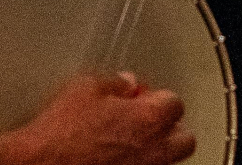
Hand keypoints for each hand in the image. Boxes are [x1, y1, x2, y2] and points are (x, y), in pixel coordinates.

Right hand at [0, 73, 194, 164]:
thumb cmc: (57, 134)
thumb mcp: (83, 89)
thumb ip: (113, 83)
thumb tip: (125, 83)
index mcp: (149, 119)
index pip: (174, 103)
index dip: (157, 98)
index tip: (144, 98)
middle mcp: (154, 151)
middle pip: (184, 139)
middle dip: (169, 130)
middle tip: (147, 124)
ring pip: (168, 163)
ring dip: (157, 151)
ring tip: (132, 145)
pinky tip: (118, 161)